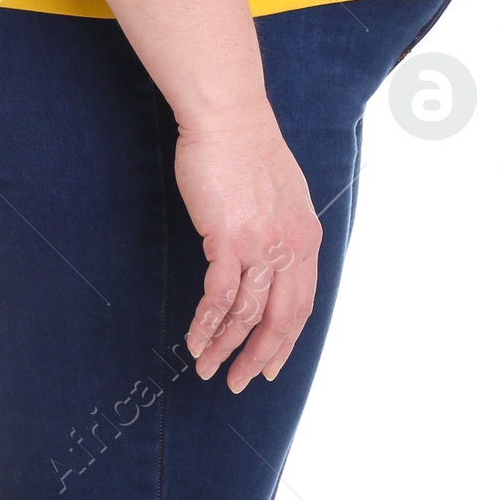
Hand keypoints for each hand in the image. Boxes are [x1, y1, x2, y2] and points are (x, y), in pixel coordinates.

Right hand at [174, 110, 322, 392]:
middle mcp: (291, 247)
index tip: (271, 366)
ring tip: (206, 368)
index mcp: (306, 237)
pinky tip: (194, 339)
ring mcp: (262, 245)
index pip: (302, 305)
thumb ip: (283, 229)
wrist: (228, 118)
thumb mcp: (282, 194)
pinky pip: (218, 297)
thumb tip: (273, 256)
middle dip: (259, 357)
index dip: (286, 341)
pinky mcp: (229, 240)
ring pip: (246, 315)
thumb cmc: (246, 149)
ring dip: (225, 347)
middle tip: (239, 382)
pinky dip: (206, 323)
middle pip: (280, 320)